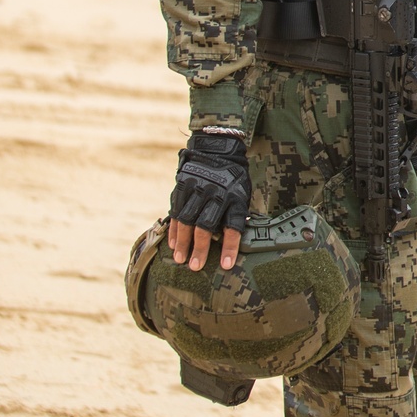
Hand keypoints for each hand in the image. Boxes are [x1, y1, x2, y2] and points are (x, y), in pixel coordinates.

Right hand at [166, 130, 249, 271]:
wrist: (217, 149)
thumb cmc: (234, 179)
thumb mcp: (242, 193)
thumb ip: (236, 215)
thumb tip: (233, 243)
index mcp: (235, 196)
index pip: (233, 225)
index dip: (230, 246)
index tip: (226, 265)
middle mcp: (215, 193)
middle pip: (206, 225)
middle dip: (200, 248)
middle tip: (195, 267)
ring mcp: (197, 190)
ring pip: (187, 220)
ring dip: (183, 242)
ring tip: (180, 260)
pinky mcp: (182, 187)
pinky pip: (176, 212)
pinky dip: (174, 229)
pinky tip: (173, 244)